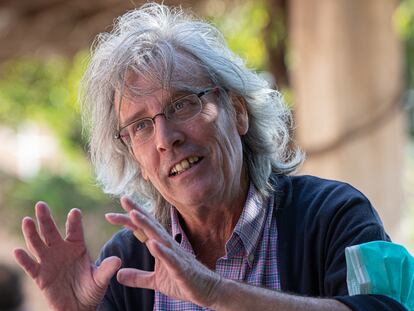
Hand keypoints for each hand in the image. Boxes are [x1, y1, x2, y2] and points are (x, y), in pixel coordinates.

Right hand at [14, 202, 120, 310]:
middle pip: (52, 231)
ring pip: (38, 244)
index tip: (75, 212)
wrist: (78, 308)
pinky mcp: (40, 276)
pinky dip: (24, 259)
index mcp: (77, 247)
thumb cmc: (91, 290)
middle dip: (46, 218)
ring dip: (31, 233)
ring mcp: (49, 261)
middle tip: (41, 204)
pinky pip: (30, 266)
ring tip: (27, 220)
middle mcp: (61, 250)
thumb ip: (106, 270)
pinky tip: (17, 251)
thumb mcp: (100, 280)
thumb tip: (117, 260)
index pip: (75, 230)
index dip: (74, 221)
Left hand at [105, 197, 221, 306]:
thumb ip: (137, 277)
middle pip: (150, 225)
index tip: (110, 214)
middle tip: (123, 198)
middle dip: (137, 212)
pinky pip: (171, 258)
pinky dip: (162, 251)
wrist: (207, 291)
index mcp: (160, 246)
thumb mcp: (155, 281)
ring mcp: (175, 255)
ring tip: (135, 214)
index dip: (128, 220)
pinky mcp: (182, 268)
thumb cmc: (183, 282)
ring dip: (147, 224)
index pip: (142, 229)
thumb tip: (118, 275)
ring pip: (160, 236)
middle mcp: (167, 245)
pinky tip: (152, 244)